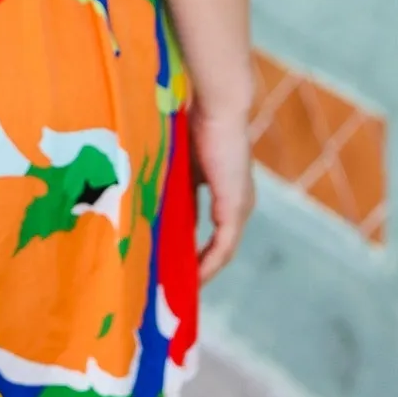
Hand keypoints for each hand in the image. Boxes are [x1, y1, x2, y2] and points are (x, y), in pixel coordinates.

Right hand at [190, 106, 254, 283]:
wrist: (219, 107)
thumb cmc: (197, 124)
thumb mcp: (183, 164)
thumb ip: (177, 187)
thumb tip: (157, 210)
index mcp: (228, 191)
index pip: (214, 231)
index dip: (195, 250)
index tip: (176, 266)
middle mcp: (240, 203)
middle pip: (219, 247)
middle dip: (198, 268)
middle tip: (175, 287)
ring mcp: (240, 208)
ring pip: (222, 252)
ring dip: (203, 271)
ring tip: (181, 289)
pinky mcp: (235, 209)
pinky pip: (222, 247)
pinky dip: (207, 264)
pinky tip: (192, 277)